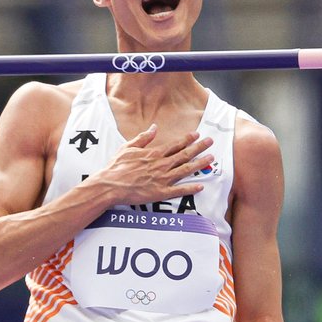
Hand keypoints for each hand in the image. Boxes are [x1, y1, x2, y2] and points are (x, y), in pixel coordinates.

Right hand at [95, 126, 214, 205]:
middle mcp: (161, 165)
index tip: (198, 135)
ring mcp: (162, 180)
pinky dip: (190, 189)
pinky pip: (179, 191)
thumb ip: (143, 138)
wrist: (110, 185)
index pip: (175, 145)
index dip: (188, 139)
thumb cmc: (117, 167)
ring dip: (199, 164)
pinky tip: (200, 186)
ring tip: (210, 159)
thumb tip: (154, 128)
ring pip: (185, 170)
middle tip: (211, 142)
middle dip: (199, 148)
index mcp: (154, 154)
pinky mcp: (160, 193)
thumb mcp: (128, 147)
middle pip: (184, 155)